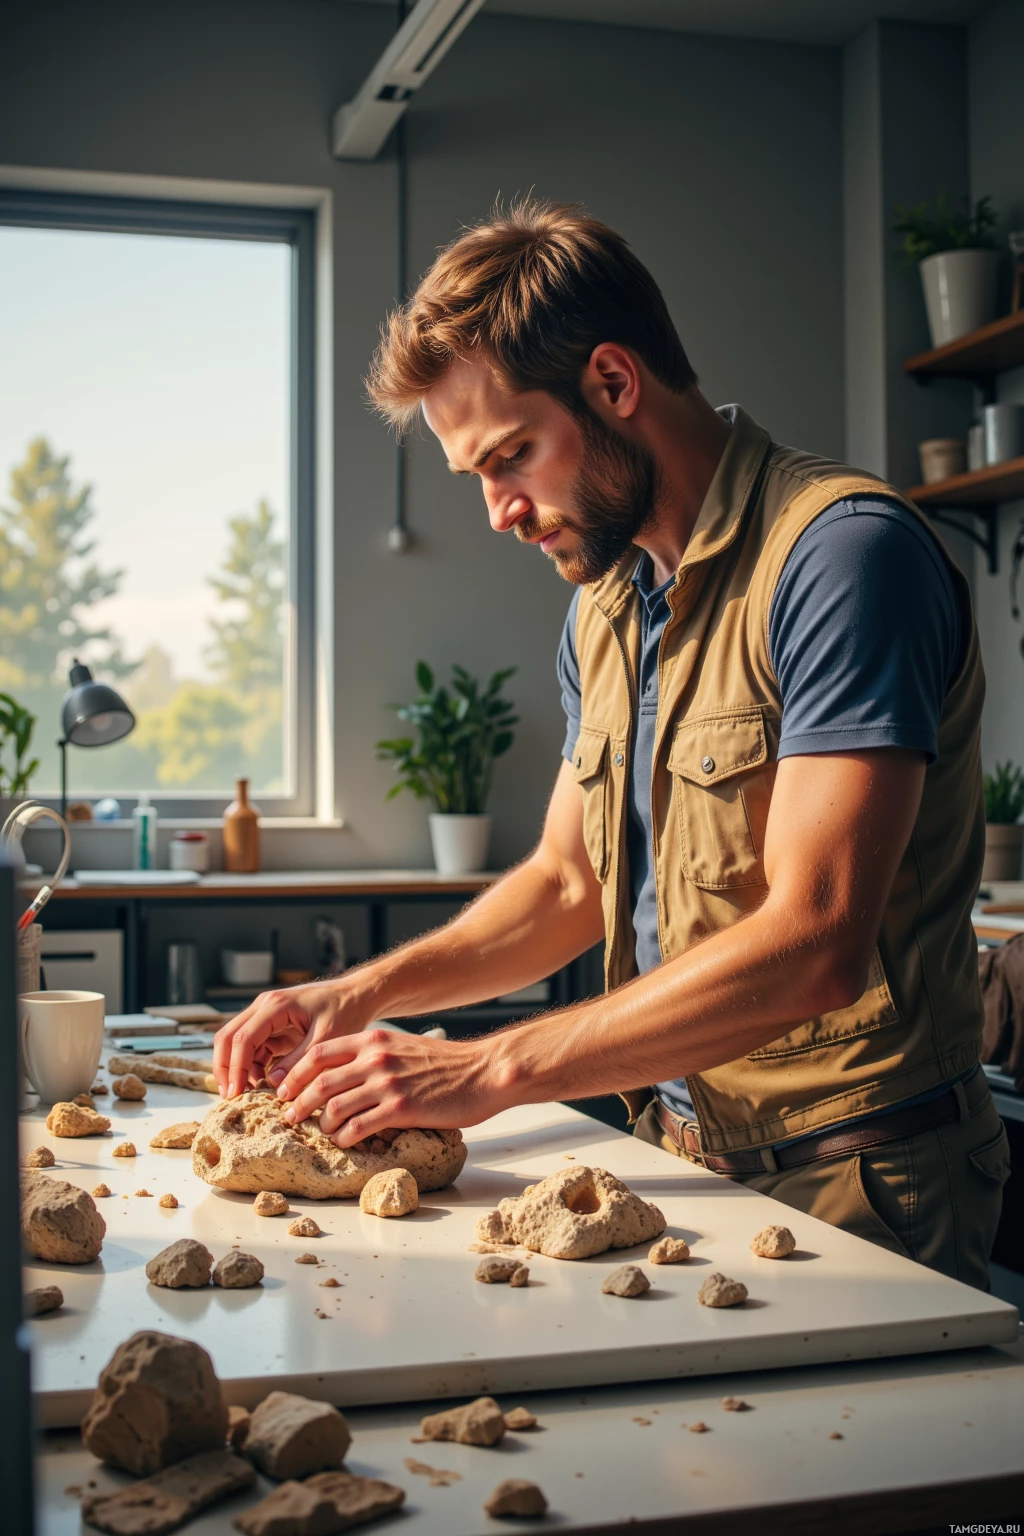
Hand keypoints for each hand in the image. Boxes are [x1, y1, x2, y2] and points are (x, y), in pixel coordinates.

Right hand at [212, 977, 374, 1098]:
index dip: (235, 1068)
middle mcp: (264, 1007)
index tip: (236, 1094)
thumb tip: (273, 1084)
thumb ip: (299, 1061)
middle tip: (230, 1097)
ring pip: (237, 1043)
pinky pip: (254, 1048)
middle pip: (228, 1037)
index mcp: (275, 1006)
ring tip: (247, 1095)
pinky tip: (261, 1084)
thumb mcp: (326, 1039)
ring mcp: (266, 1016)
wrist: (357, 995)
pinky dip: (253, 1066)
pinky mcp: (273, 1027)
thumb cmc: (345, 1011)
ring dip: (238, 1068)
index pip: (242, 1039)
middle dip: (225, 1068)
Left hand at [275, 1028, 509, 1145]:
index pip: (318, 1053)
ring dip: (322, 1124)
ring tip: (324, 1132)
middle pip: (319, 1081)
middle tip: (290, 1117)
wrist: (483, 1072)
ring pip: (334, 1107)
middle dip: (297, 1102)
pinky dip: (345, 1138)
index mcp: (373, 1041)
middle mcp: (375, 1059)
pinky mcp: (402, 1108)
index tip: (285, 1090)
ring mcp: (388, 1083)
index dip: (295, 1073)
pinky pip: (358, 1127)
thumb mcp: (403, 1046)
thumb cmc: (446, 1063)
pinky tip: (347, 1141)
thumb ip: (373, 1054)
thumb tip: (344, 1072)